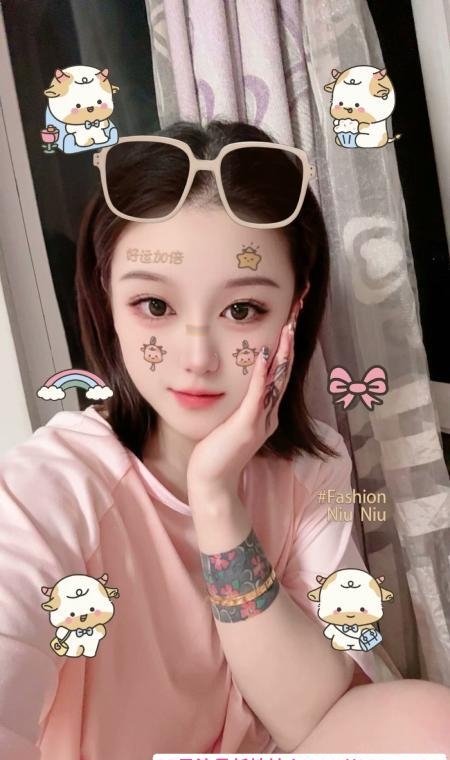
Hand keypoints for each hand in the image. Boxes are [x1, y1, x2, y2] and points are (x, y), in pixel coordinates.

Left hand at [186, 301, 301, 502]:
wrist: (212, 482)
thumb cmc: (216, 452)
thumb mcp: (229, 422)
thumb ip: (238, 404)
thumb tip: (236, 385)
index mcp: (266, 413)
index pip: (279, 375)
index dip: (285, 350)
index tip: (288, 324)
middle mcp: (269, 415)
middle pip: (284, 373)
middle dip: (290, 344)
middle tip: (295, 316)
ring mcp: (260, 421)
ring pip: (277, 382)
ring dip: (282, 354)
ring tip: (288, 328)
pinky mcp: (247, 427)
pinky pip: (257, 396)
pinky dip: (262, 375)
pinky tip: (265, 355)